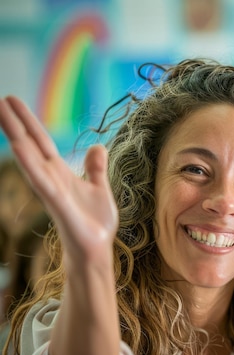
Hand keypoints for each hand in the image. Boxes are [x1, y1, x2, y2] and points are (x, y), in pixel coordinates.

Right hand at [0, 96, 117, 262]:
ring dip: (17, 136)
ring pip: (30, 158)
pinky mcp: (57, 203)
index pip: (40, 141)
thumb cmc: (95, 223)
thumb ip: (95, 168)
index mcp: (60, 172)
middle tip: (0, 100)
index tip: (12, 100)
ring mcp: (51, 189)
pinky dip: (29, 163)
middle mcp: (50, 178)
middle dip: (16, 123)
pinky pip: (41, 180)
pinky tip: (18, 146)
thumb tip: (97, 146)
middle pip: (30, 144)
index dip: (28, 121)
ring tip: (2, 114)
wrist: (97, 249)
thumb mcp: (99, 188)